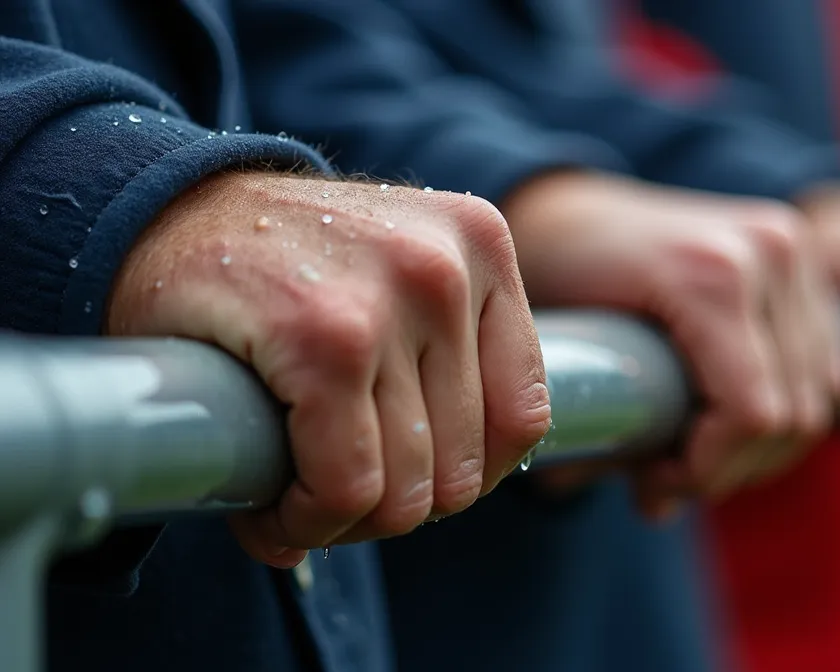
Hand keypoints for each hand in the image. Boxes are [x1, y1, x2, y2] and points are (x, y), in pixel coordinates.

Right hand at [107, 173, 550, 566]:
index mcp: (482, 247)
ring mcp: (392, 298)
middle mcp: (448, 267)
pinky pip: (349, 486)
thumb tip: (428, 509)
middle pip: (464, 470)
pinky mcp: (326, 337)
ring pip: (409, 491)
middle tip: (333, 488)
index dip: (461, 473)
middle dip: (395, 505)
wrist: (156, 213)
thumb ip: (434, 378)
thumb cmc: (279, 266)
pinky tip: (278, 501)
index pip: (522, 419)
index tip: (400, 474)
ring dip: (347, 519)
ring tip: (299, 491)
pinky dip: (311, 517)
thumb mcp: (387, 286)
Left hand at [500, 172, 839, 518]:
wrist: (569, 211)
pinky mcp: (806, 258)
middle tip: (664, 478)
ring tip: (692, 451)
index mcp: (711, 275)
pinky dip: (787, 407)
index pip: (754, 415)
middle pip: (794, 415)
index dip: (708, 471)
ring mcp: (795, 249)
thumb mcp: (569, 356)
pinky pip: (827, 366)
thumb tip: (657, 508)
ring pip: (821, 397)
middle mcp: (768, 253)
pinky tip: (727, 417)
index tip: (651, 486)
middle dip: (729, 467)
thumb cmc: (557, 282)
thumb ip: (607, 430)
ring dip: (760, 446)